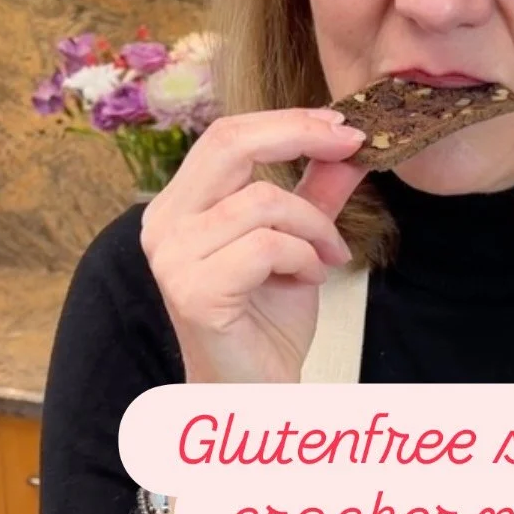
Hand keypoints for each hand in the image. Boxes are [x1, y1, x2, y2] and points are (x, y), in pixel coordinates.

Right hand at [139, 105, 368, 384]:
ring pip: (262, 201)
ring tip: (327, 256)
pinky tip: (309, 278)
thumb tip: (345, 146)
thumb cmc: (266, 324)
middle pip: (230, 144)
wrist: (254, 392)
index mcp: (178, 206)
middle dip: (299, 136)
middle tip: (350, 147)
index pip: (226, 136)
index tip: (342, 126)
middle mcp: (162, 225)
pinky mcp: (193, 291)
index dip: (287, 122)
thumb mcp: (298, 243)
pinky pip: (267, 245)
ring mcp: (172, 258)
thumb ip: (313, 195)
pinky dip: (303, 257)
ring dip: (314, 226)